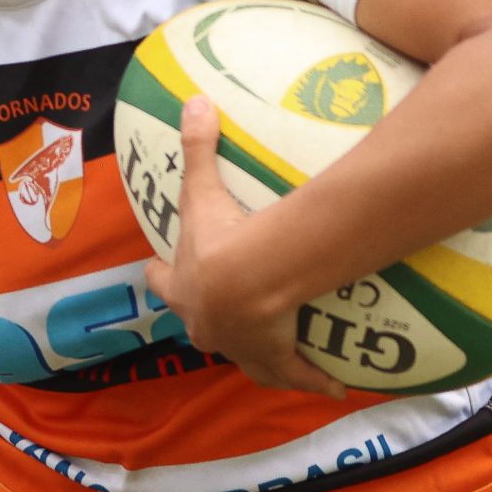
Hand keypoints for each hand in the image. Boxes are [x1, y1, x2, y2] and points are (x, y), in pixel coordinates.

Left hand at [141, 97, 342, 396]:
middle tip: (220, 313)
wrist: (249, 282)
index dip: (160, 275)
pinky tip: (335, 390)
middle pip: (199, 326)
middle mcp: (206, 324)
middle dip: (206, 321)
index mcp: (184, 287)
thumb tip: (193, 101)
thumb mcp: (203, 191)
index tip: (155, 271)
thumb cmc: (219, 239)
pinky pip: (296, 375)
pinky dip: (314, 382)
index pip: (163, 280)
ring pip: (245, 358)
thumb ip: (198, 146)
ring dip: (258, 359)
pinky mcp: (273, 359)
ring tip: (275, 359)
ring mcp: (238, 347)